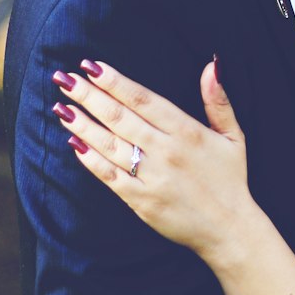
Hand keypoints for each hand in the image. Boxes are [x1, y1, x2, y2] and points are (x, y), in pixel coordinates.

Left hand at [53, 59, 256, 267]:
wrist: (230, 229)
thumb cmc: (230, 180)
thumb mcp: (233, 136)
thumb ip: (218, 101)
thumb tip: (211, 65)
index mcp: (187, 131)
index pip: (143, 99)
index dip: (115, 82)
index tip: (91, 66)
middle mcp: (166, 151)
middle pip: (120, 117)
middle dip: (89, 96)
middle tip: (65, 78)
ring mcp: (152, 177)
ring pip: (110, 145)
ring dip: (83, 124)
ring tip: (62, 107)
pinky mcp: (141, 201)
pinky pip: (110, 176)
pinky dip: (91, 160)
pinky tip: (74, 143)